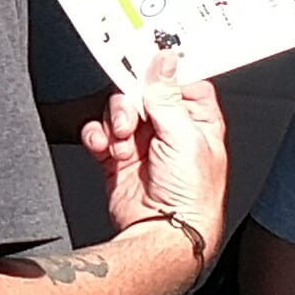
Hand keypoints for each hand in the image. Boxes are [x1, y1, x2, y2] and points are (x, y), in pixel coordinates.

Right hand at [88, 64, 231, 265]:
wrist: (161, 234)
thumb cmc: (190, 196)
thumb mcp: (184, 136)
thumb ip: (168, 96)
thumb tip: (165, 61)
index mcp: (197, 119)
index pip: (179, 80)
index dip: (162, 72)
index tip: (146, 63)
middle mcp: (170, 129)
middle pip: (143, 92)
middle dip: (132, 100)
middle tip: (133, 111)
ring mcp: (143, 143)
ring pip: (119, 110)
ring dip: (115, 120)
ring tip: (122, 138)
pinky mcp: (118, 158)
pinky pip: (100, 134)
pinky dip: (98, 137)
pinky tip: (106, 148)